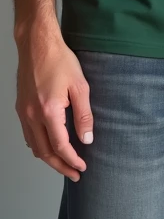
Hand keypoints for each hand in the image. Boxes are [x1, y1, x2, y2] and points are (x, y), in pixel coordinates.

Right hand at [16, 26, 93, 180]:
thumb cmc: (60, 60)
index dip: (71, 160)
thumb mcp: (80, 85)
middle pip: (44, 152)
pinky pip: (28, 135)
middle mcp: (32, 116)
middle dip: (60, 166)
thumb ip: (84, 115)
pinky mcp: (21, 107)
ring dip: (48, 158)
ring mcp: (23, 112)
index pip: (60, 146)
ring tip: (63, 163)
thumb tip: (87, 139)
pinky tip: (48, 145)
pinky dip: (38, 145)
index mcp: (48, 111)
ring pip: (34, 146)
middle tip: (74, 173)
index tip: (81, 167)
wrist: (37, 44)